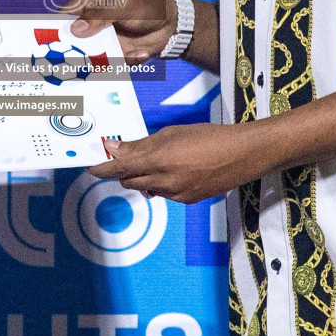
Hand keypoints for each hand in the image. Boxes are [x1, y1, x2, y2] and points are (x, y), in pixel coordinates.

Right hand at [60, 0, 174, 63]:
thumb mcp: (125, 6)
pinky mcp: (111, 52)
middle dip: (76, 51)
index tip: (56, 44)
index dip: (57, 29)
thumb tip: (75, 29)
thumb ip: (100, 16)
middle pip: (72, 39)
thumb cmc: (148, 6)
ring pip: (89, 55)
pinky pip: (108, 63)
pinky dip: (124, 61)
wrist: (172, 25)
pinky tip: (141, 53)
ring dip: (103, 60)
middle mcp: (90, 19)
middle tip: (82, 60)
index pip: (64, 14)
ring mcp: (100, 37)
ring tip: (123, 55)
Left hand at [88, 122, 274, 203]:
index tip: (91, 167)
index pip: (119, 169)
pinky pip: (165, 193)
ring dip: (144, 176)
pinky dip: (162, 182)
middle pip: (129, 181)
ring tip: (160, 159)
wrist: (244, 154)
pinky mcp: (188, 201)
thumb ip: (141, 144)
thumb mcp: (171, 134)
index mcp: (158, 161)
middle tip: (125, 156)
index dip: (102, 169)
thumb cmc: (209, 137)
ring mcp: (176, 195)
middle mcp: (164, 182)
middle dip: (124, 171)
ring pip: (147, 188)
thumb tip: (115, 147)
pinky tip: (178, 169)